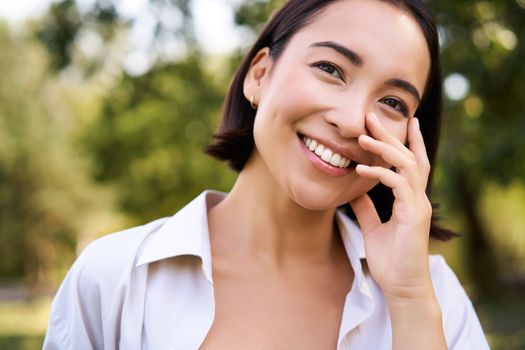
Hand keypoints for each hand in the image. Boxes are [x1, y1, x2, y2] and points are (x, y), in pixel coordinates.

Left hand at [350, 113, 433, 301]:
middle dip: (391, 135)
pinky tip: (361, 170)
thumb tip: (355, 192)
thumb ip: (367, 208)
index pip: (411, 162)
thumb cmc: (390, 259)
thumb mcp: (373, 227)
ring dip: (386, 149)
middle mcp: (417, 198)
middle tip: (372, 116)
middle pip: (409, 157)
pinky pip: (399, 186)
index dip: (406, 141)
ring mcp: (418, 205)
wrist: (401, 287)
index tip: (396, 121)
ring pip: (407, 166)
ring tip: (363, 137)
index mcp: (410, 199)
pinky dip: (381, 174)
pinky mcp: (413, 216)